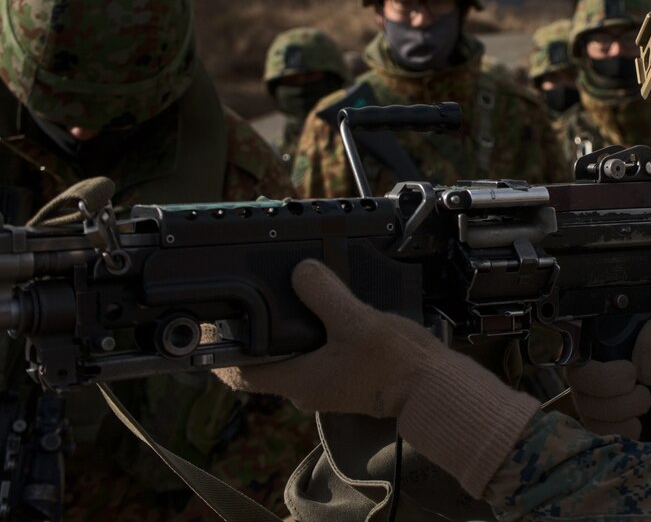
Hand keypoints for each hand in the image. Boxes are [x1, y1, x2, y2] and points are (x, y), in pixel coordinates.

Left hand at [215, 259, 539, 496]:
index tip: (209, 331)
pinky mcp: (348, 376)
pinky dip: (313, 333)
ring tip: (287, 296)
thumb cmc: (395, 365)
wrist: (434, 387)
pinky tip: (326, 308)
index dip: (221, 353)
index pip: (242, 373)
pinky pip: (319, 353)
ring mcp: (329, 383)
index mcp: (299, 380)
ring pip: (293, 356)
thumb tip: (300, 271)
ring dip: (286, 332)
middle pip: (266, 361)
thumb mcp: (355, 320)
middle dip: (255, 334)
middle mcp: (308, 387)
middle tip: (249, 300)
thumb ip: (324, 293)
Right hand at [567, 309, 650, 440]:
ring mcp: (586, 398)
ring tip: (646, 401)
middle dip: (616, 394)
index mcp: (593, 342)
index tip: (632, 373)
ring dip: (626, 411)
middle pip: (579, 389)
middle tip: (643, 388)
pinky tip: (639, 420)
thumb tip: (643, 372)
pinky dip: (625, 430)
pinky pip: (599, 434)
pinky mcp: (596, 423)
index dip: (601, 374)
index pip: (573, 356)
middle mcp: (583, 370)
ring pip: (590, 414)